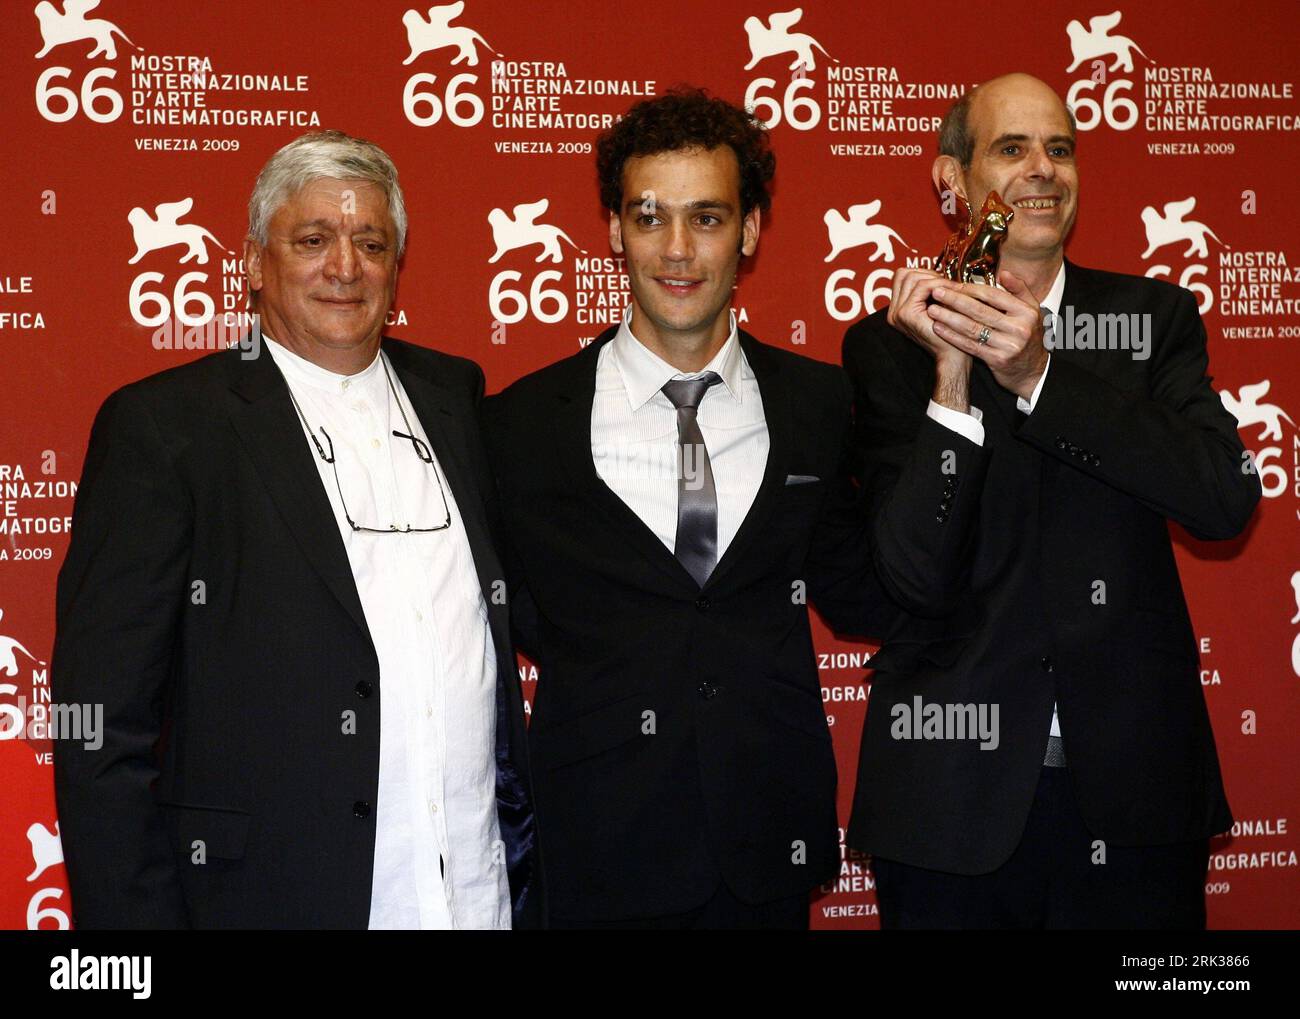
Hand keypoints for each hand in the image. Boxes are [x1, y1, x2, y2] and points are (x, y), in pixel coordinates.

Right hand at [887, 266, 971, 372]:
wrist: (953, 356)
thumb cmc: (951, 332)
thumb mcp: (937, 306)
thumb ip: (931, 291)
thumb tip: (936, 270)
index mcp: (898, 310)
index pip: (902, 277)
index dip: (923, 273)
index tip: (942, 282)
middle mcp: (894, 312)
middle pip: (903, 274)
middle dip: (928, 273)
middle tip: (947, 284)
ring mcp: (897, 313)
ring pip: (911, 277)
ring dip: (935, 279)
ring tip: (951, 288)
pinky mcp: (906, 314)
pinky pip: (922, 287)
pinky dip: (939, 285)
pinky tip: (951, 293)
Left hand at [925, 270, 1048, 400]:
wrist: (1033, 371)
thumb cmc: (1028, 337)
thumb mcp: (1032, 311)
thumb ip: (1019, 290)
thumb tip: (1003, 272)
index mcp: (1026, 311)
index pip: (993, 295)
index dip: (970, 289)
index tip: (953, 285)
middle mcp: (1019, 327)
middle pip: (980, 310)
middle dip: (955, 300)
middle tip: (936, 293)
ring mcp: (1008, 345)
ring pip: (972, 328)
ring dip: (949, 318)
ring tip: (932, 310)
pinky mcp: (997, 360)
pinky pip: (970, 345)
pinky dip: (952, 336)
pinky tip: (939, 328)